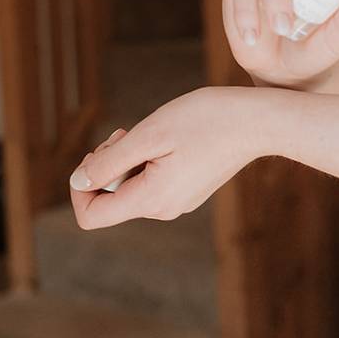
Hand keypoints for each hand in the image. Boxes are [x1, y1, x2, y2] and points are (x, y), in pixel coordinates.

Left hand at [68, 87, 265, 229]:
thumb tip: (79, 181)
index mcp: (152, 199)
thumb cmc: (207, 121)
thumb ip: (109, 162)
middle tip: (127, 133)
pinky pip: (153, 184)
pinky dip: (149, 162)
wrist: (259, 122)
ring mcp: (180, 202)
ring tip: (152, 133)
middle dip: (108, 165)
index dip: (80, 186)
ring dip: (129, 161)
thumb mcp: (149, 135)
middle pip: (111, 200)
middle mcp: (165, 209)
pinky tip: (170, 140)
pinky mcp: (191, 191)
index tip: (101, 154)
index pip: (91, 216)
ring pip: (132, 189)